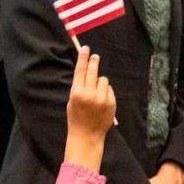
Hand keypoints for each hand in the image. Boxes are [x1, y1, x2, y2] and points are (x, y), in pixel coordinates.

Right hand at [63, 46, 115, 172]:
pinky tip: (101, 101)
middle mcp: (90, 94)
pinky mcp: (111, 103)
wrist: (87, 135)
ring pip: (103, 80)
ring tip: (95, 93)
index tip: (85, 48)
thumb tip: (86, 68)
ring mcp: (102, 99)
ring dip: (100, 83)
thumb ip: (79, 86)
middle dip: (94, 62)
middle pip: (93, 71)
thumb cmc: (76, 117)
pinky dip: (106, 92)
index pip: (80, 71)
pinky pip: (109, 89)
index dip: (83, 58)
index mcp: (77, 93)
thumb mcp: (72, 100)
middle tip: (95, 56)